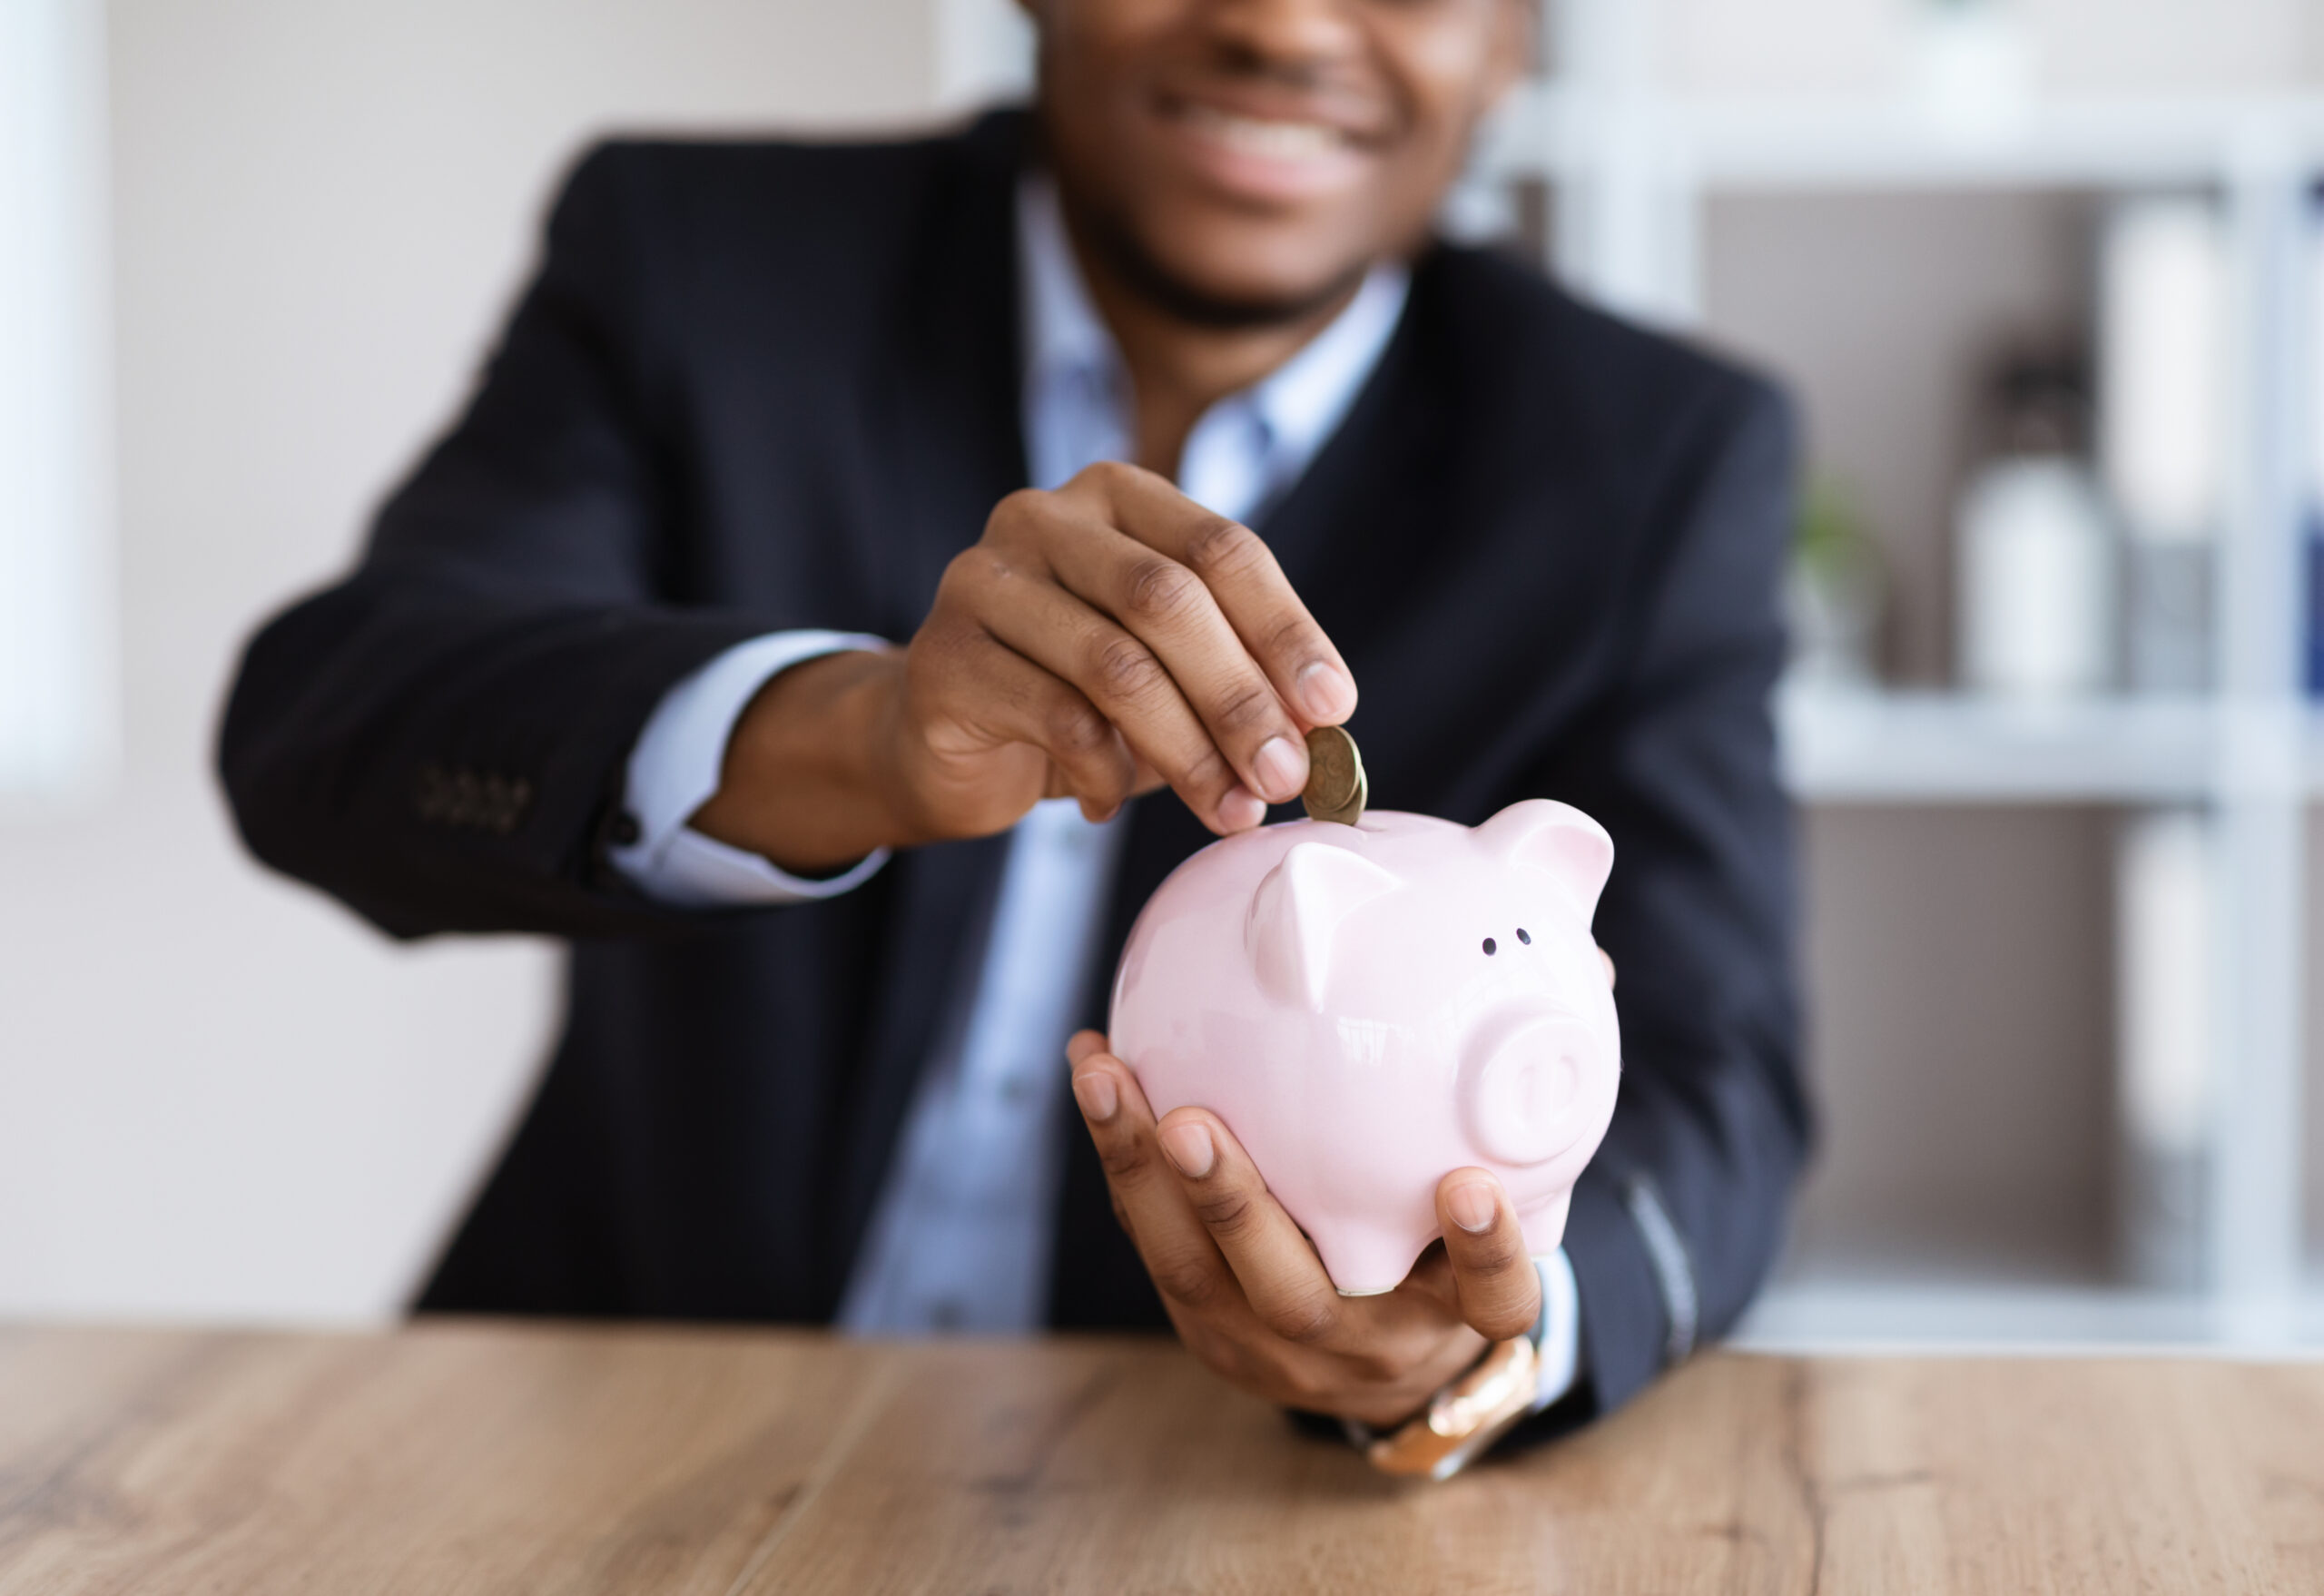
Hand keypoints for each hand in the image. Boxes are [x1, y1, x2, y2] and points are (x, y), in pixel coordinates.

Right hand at [693, 462, 1356, 872]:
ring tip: (1231, 810)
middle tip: (1285, 778)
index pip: (1221, 549)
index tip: (1333, 708)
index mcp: (1116, 497)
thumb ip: (1237, 679)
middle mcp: (1044, 518)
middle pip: (1168, 600)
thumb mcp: (1168, 673)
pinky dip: (1106, 774)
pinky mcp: (945, 657)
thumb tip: (1322, 730)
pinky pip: (1056, 720)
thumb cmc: (1073, 698)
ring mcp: (983, 581)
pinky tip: (1113, 807)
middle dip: (1241, 698)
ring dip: (1190, 750)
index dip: (1285, 629)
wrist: (938, 738)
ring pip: (1116, 665)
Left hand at [1065, 1030, 1543, 1429]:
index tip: (1468, 1189)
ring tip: (1105, 1074)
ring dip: (1140, 1170)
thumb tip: (1585, 959)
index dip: (1484, 1253)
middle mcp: (1362, 1339)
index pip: (1489, 1298)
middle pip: (1297, 1293)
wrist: (1389, 1359)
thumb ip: (1535, 1084)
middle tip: (1192, 1125)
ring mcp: (1270, 1342)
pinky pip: (1152, 1237)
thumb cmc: (1454, 1235)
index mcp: (1457, 1313)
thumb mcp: (1513, 1187)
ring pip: (1193, 1271)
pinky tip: (1096, 1063)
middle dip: (1238, 1211)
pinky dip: (1119, 1154)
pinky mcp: (1203, 1319)